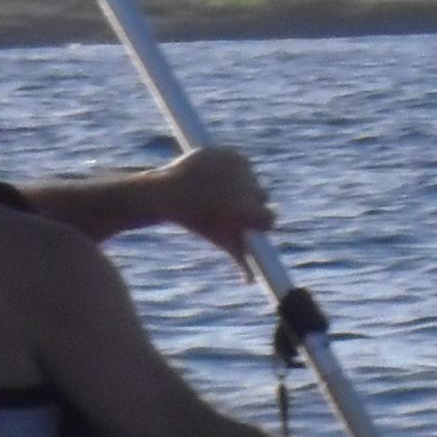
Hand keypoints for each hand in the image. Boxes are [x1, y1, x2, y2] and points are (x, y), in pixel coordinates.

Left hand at [158, 146, 275, 258]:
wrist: (167, 193)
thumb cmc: (195, 220)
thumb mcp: (219, 240)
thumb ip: (240, 259)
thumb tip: (249, 281)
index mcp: (249, 211)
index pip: (270, 218)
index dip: (259, 221)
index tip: (248, 222)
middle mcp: (250, 188)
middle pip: (261, 196)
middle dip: (248, 201)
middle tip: (227, 206)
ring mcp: (242, 170)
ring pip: (251, 179)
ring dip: (241, 184)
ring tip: (218, 190)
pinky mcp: (234, 155)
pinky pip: (241, 163)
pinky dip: (233, 168)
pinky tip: (217, 175)